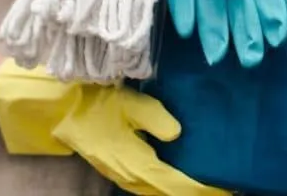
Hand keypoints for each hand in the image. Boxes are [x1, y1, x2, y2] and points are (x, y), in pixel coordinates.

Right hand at [0, 59, 227, 195]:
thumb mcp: (127, 102)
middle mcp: (130, 176)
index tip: (226, 187)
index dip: (202, 189)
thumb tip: (177, 134)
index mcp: (134, 162)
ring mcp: (124, 175)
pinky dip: (168, 185)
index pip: (175, 184)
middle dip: (197, 192)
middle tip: (226, 188)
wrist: (59, 109)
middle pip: (170, 193)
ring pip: (159, 192)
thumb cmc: (95, 101)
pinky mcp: (121, 170)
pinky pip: (150, 185)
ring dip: (183, 190)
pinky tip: (181, 178)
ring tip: (209, 186)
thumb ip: (154, 118)